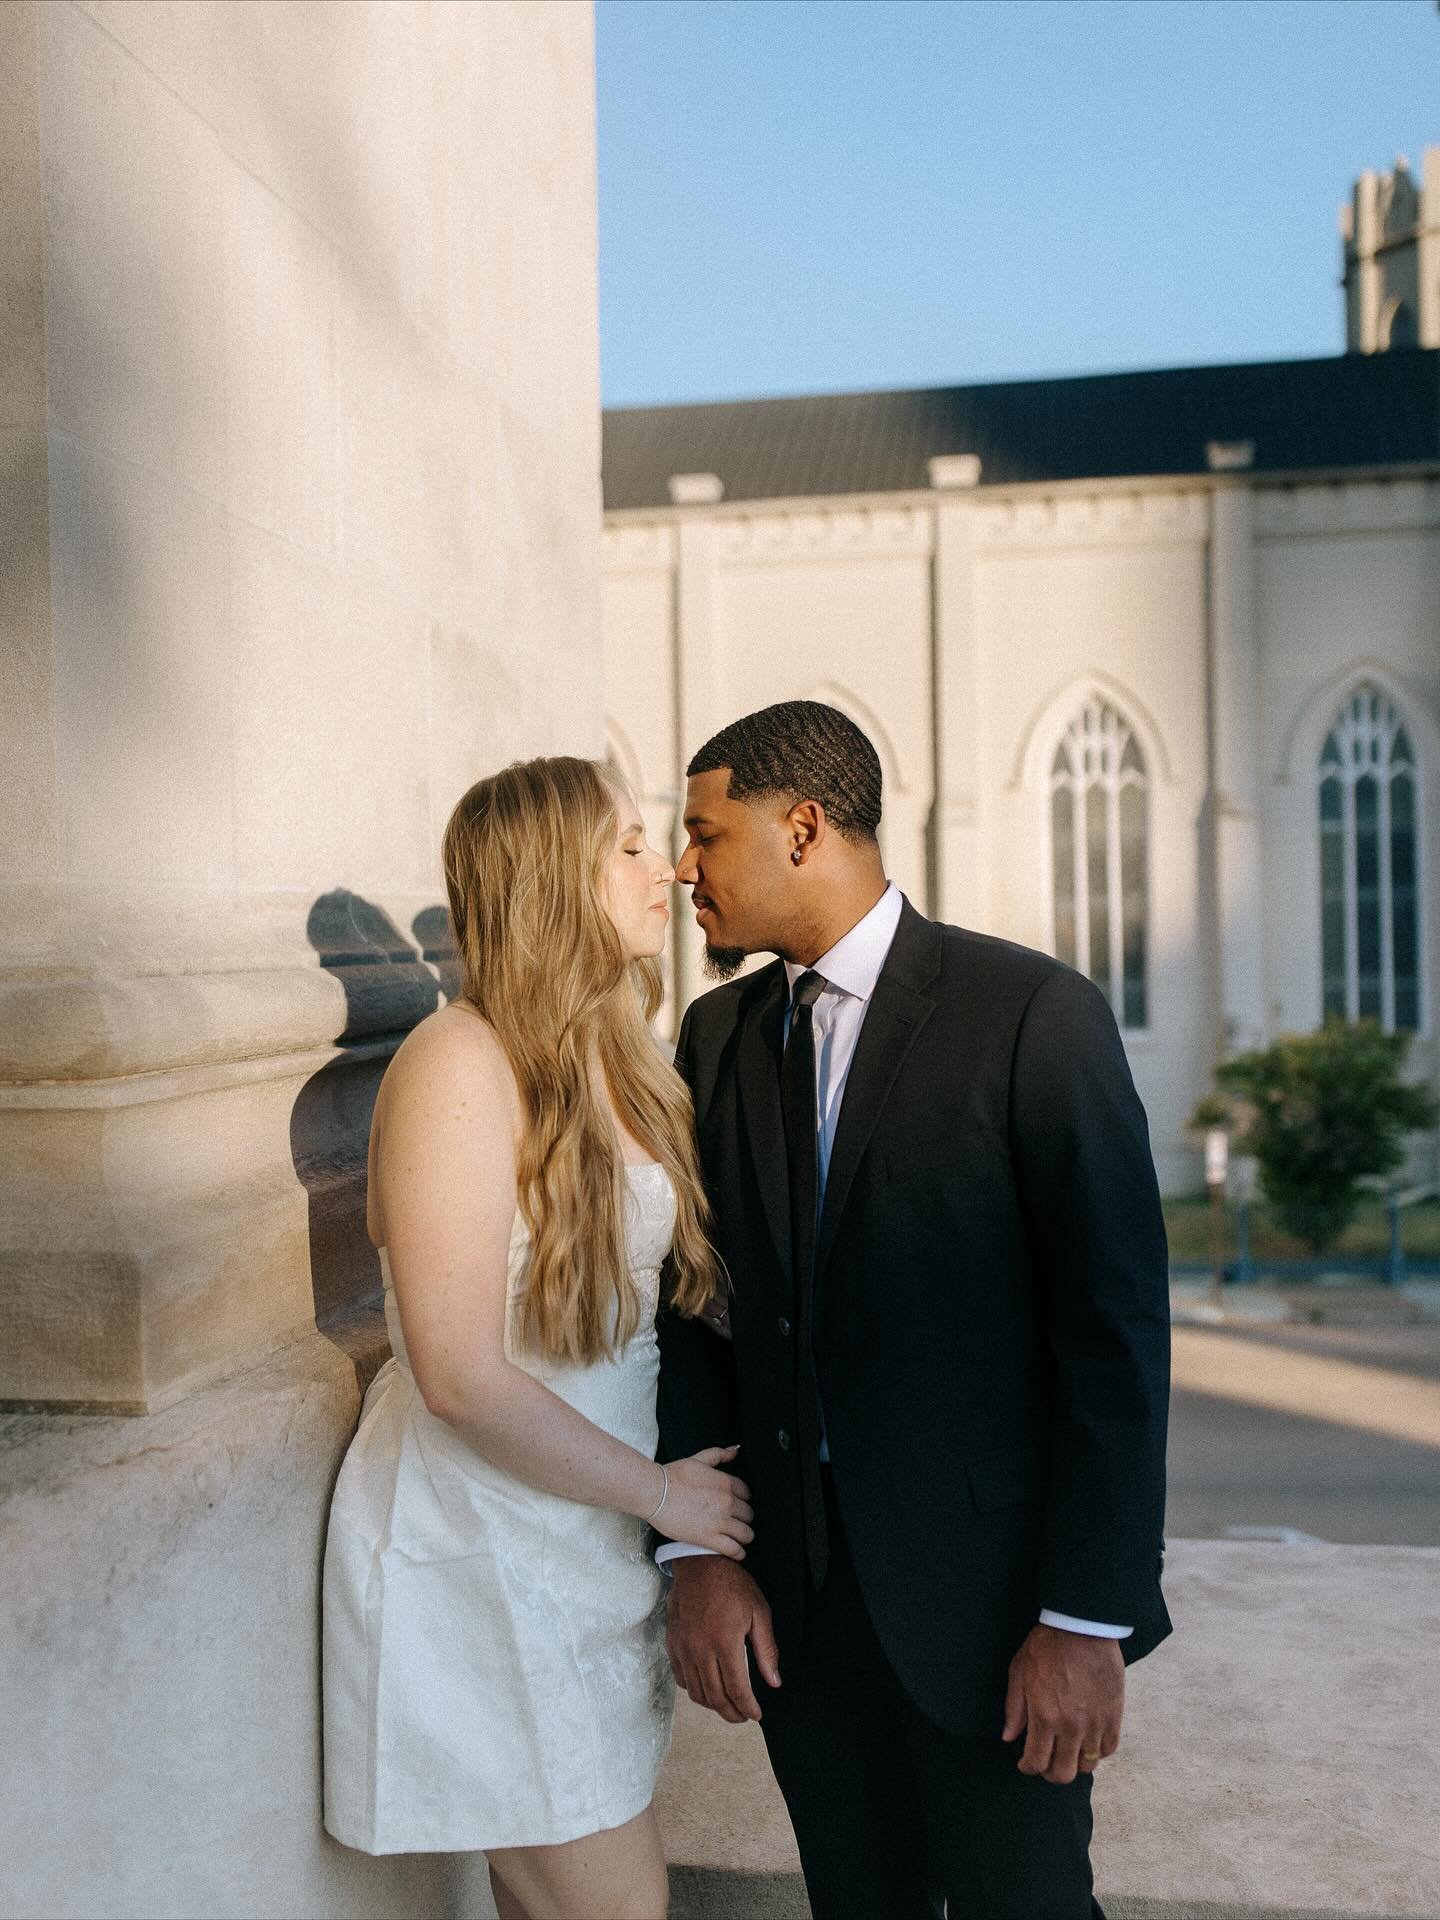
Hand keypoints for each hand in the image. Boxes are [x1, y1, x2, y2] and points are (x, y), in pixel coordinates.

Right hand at [653, 1446, 753, 1558]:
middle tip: (737, 1522)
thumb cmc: (673, 1476)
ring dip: (744, 1537)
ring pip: (746, 1533)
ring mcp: (720, 1521)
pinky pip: (734, 1549)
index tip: (737, 1505)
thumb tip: (735, 1450)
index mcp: (726, 1483)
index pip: (747, 1494)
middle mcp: (728, 1502)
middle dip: (744, 1518)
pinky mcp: (710, 1538)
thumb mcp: (698, 1459)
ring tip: (739, 1538)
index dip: (743, 1500)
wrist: (654, 1492)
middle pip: (749, 1514)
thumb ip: (719, 1454)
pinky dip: (739, 1553)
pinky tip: (738, 1553)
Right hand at [665, 1554, 779, 1724]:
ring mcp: (683, 1648)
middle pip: (715, 1697)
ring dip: (713, 1705)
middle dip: (732, 1713)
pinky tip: (706, 1686)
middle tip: (743, 1716)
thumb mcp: (759, 1612)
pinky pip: (681, 1678)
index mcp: (725, 1642)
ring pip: (696, 1692)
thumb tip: (774, 1682)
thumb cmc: (732, 1585)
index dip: (748, 1708)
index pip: (737, 1689)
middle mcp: (701, 1650)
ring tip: (727, 1704)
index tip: (756, 1715)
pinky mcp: (672, 1644)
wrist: (699, 1564)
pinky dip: (694, 1690)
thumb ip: (767, 1650)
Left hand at [1002, 1623, 1123, 1783]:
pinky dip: (1097, 1752)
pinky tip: (1087, 1741)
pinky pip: (1108, 1750)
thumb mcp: (1019, 1672)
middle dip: (1050, 1773)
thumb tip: (1009, 1737)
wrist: (1083, 1627)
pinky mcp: (1114, 1716)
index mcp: (1044, 1717)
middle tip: (1045, 1762)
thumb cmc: (1046, 1646)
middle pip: (1063, 1774)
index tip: (1025, 1762)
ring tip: (1067, 1751)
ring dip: (1074, 1763)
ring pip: (1087, 1766)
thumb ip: (1014, 1709)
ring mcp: (1095, 1724)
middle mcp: (1071, 1727)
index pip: (1036, 1762)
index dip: (1028, 1768)